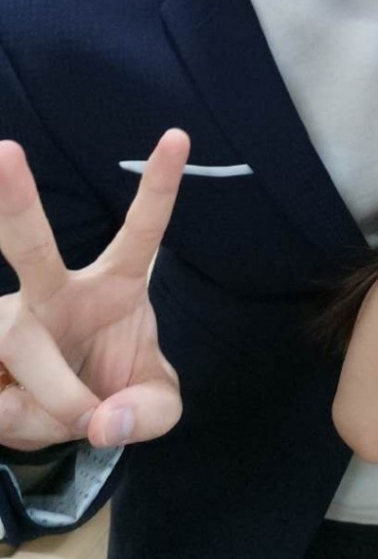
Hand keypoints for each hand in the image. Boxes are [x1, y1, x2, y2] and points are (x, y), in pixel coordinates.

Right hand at [0, 129, 188, 450]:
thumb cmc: (114, 391)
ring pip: (22, 348)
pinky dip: (20, 423)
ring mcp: (8, 317)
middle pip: (30, 243)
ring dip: (52, 402)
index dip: (160, 185)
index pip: (143, 230)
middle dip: (13, 198)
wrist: (62, 423)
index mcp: (114, 284)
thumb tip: (103, 420)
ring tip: (72, 418)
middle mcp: (53, 290)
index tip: (179, 135)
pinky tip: (22, 415)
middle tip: (5, 151)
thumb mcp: (154, 405)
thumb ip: (149, 413)